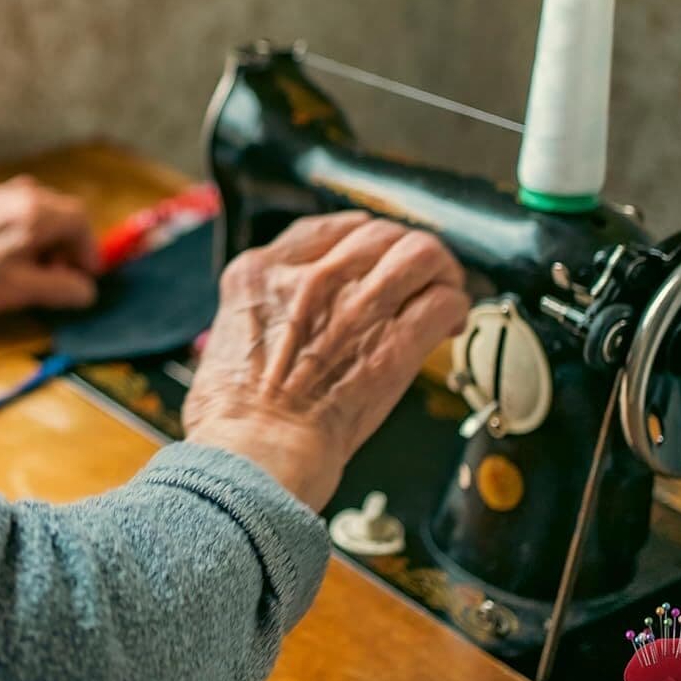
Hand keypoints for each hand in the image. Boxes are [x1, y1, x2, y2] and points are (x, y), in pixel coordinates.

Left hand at [0, 175, 101, 321]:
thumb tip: (87, 290)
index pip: (81, 222)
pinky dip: (31, 238)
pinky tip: (15, 264)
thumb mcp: (24, 290)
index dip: (89, 252)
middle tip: (59, 279)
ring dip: (50, 245)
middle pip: (66, 216)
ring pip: (46, 218)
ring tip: (34, 276)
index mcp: (35, 211)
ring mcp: (4, 195)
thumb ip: (64, 288)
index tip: (85, 278)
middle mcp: (24, 193)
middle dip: (69, 249)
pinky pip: (26, 217)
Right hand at [181, 211, 468, 511]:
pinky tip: (449, 324)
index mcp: (262, 273)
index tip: (376, 255)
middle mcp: (311, 278)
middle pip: (382, 233)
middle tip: (417, 278)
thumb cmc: (233, 416)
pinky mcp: (394, 345)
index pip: (332, 228)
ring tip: (444, 292)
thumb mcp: (225, 336)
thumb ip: (260, 312)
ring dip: (441, 272)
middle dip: (405, 252)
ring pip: (421, 254)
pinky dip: (454, 308)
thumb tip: (282, 321)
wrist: (253, 453)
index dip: (365, 238)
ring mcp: (355, 306)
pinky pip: (442, 302)